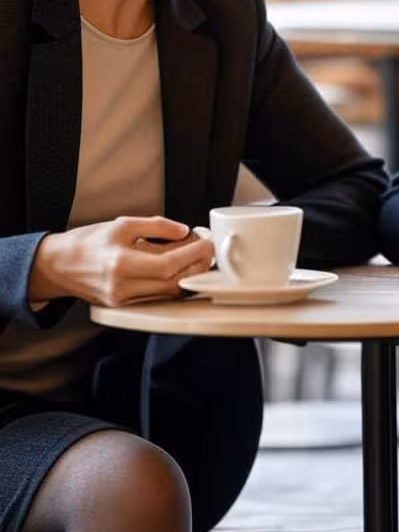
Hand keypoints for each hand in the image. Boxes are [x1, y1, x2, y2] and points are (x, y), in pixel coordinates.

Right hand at [30, 216, 214, 306]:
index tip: (207, 243)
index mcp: (121, 263)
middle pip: (173, 283)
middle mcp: (122, 286)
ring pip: (168, 293)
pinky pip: (157, 297)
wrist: (58, 265)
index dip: (193, 255)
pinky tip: (179, 271)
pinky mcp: (123, 307)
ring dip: (188, 277)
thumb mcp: (122, 225)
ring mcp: (123, 300)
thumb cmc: (88, 242)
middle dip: (197, 267)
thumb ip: (156, 226)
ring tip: (196, 258)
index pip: (169, 264)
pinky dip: (172, 284)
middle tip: (207, 251)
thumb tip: (184, 230)